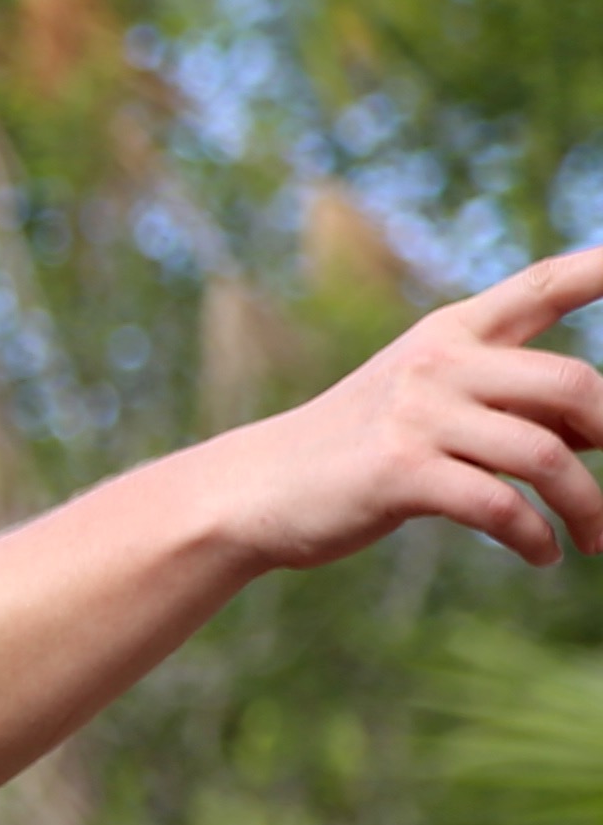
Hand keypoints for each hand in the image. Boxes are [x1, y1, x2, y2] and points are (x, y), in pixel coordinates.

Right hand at [202, 247, 602, 569]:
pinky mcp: (399, 471)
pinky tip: (543, 557)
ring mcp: (417, 415)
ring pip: (547, 454)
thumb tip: (600, 432)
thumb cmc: (357, 450)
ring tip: (595, 540)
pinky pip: (502, 506)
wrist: (255, 489)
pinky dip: (536, 538)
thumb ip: (511, 406)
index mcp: (450, 332)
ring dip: (589, 507)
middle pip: (572, 383)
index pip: (540, 285)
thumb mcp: (431, 407)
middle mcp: (438, 362)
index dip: (599, 268)